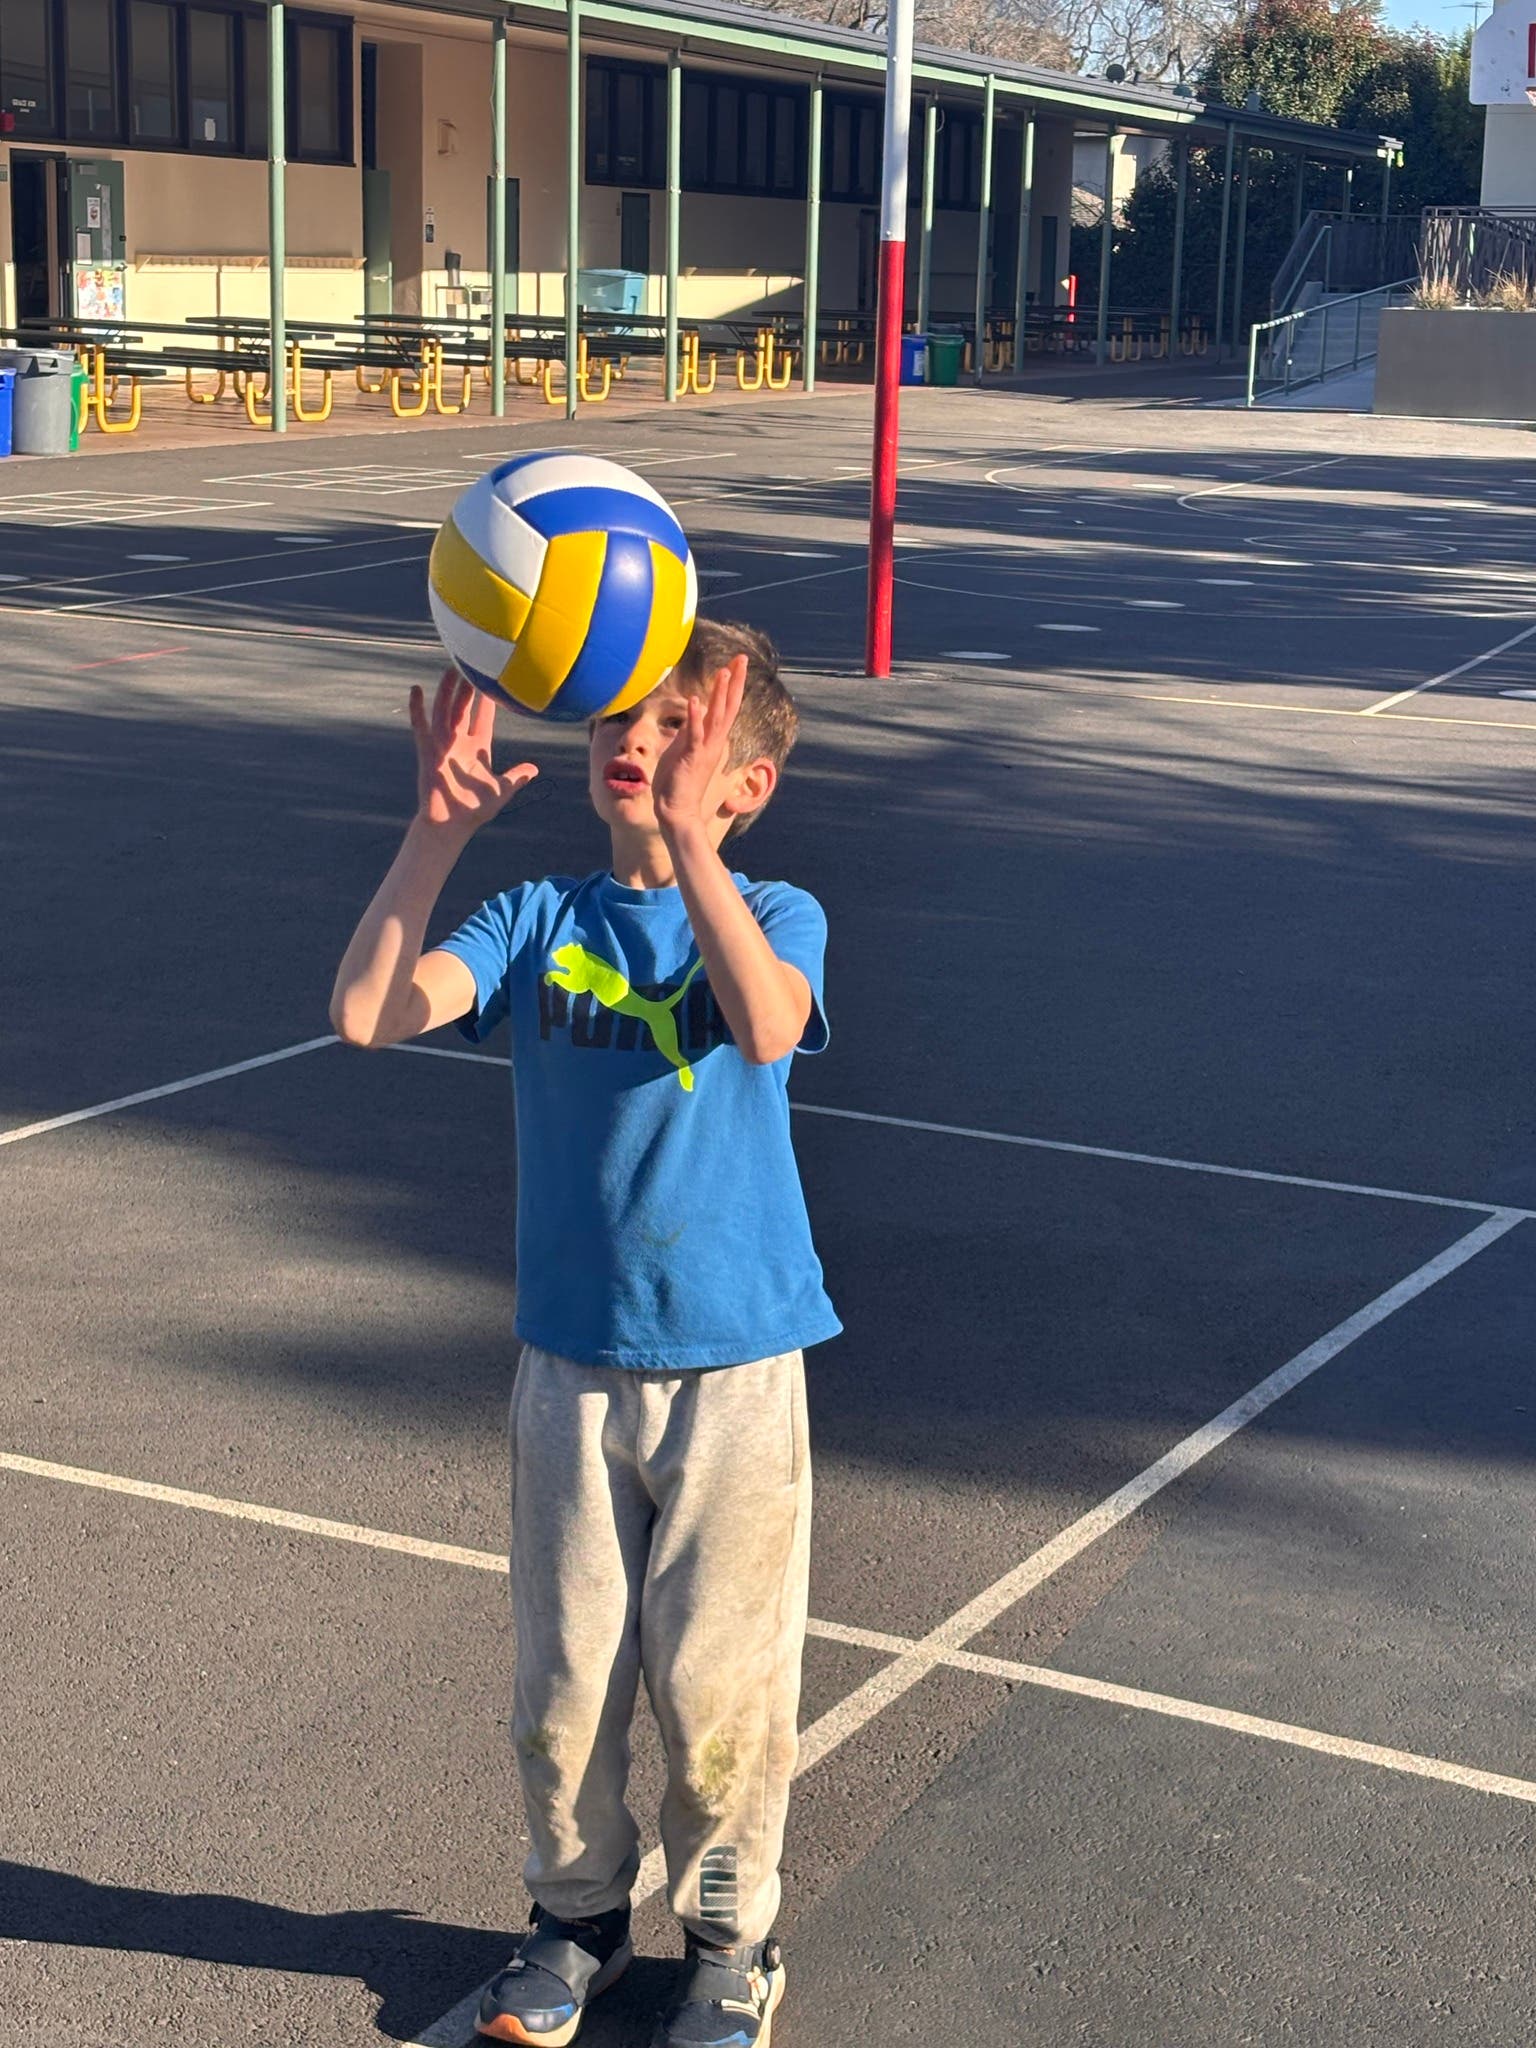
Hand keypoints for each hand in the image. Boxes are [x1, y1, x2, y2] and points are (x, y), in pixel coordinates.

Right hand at [410, 667, 536, 837]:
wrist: (451, 825)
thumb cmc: (474, 810)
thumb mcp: (501, 790)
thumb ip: (516, 777)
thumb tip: (534, 769)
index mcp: (476, 749)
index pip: (483, 719)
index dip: (488, 702)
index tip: (493, 682)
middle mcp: (458, 743)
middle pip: (462, 708)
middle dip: (467, 688)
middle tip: (471, 664)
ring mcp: (442, 745)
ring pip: (444, 711)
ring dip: (447, 691)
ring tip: (450, 669)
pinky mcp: (428, 752)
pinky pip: (421, 726)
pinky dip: (417, 709)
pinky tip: (416, 690)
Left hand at [652, 655, 746, 834]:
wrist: (677, 811)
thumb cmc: (678, 782)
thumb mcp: (683, 748)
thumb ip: (691, 730)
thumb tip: (695, 711)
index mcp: (712, 739)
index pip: (726, 706)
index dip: (731, 684)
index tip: (735, 663)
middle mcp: (714, 742)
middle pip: (729, 706)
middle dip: (735, 681)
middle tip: (742, 658)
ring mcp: (704, 749)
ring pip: (716, 717)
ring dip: (719, 694)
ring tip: (724, 672)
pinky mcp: (691, 758)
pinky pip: (694, 735)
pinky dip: (695, 718)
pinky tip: (695, 700)